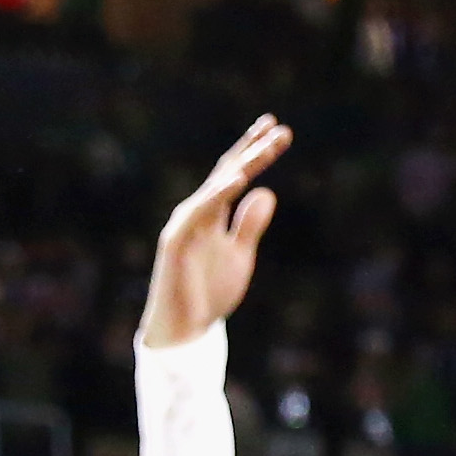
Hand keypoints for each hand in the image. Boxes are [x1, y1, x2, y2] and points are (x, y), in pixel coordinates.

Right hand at [136, 117, 291, 348]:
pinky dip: (217, 194)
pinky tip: (237, 179)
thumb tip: (265, 192)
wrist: (185, 329)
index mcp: (213, 214)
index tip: (279, 132)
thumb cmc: (208, 292)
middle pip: (227, 172)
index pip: (235, 175)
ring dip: (241, 165)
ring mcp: (185, 224)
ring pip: (216, 187)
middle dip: (253, 149)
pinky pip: (198, 212)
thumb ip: (249, 224)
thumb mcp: (240, 254)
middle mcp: (197, 212)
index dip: (256, 153)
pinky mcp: (176, 241)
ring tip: (264, 145)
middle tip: (279, 126)